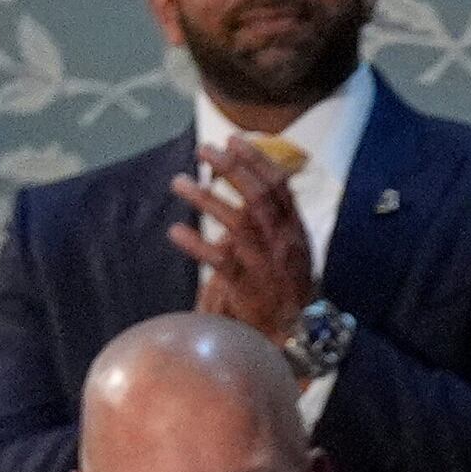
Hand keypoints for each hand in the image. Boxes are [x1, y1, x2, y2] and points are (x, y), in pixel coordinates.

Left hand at [172, 137, 318, 331]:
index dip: (256, 159)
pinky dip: (195, 245)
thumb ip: (275, 217)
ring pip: (236, 223)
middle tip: (203, 150)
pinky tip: (175, 232)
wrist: (293, 331)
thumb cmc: (287, 284)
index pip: (279, 185)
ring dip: (205, 198)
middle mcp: (282, 242)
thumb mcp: (292, 246)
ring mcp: (264, 264)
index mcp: (294, 229)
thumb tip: (251, 181)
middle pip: (257, 196)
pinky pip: (218, 261)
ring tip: (179, 182)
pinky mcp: (246, 287)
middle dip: (230, 168)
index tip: (233, 140)